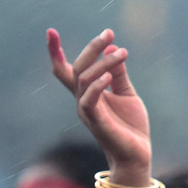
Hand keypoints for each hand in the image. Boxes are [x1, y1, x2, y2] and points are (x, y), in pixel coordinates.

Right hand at [48, 28, 151, 179]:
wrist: (137, 155)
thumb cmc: (131, 128)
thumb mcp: (127, 94)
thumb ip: (119, 74)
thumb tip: (114, 49)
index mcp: (88, 94)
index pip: (65, 71)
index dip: (55, 53)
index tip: (51, 32)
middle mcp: (83, 101)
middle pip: (77, 68)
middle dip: (92, 48)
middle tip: (109, 33)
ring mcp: (88, 112)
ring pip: (84, 79)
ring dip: (104, 62)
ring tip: (123, 53)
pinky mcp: (96, 122)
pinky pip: (89, 100)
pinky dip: (97, 85)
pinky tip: (110, 76)